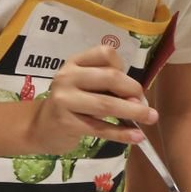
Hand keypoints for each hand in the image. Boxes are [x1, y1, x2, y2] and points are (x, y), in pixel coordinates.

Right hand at [23, 45, 154, 153]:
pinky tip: (136, 137)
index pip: (106, 54)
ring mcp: (64, 99)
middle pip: (110, 78)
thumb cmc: (72, 104)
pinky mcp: (66, 122)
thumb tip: (139, 100)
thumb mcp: (87, 87)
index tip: (131, 85)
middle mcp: (68, 76)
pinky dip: (121, 134)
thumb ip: (110, 87)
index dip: (124, 68)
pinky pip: (99, 128)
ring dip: (133, 112)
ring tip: (150, 118)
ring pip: (106, 104)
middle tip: (147, 105)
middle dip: (134, 91)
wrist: (40, 127)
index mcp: (76, 62)